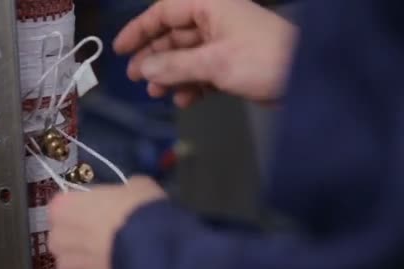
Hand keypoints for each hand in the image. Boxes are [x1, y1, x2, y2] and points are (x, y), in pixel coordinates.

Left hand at [48, 176, 166, 268]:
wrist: (154, 252)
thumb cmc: (140, 211)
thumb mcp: (137, 186)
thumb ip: (122, 191)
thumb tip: (128, 195)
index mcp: (63, 208)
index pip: (64, 207)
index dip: (84, 210)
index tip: (101, 213)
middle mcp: (57, 239)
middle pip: (65, 238)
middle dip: (82, 239)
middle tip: (109, 238)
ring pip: (76, 266)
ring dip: (91, 264)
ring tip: (118, 261)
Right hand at [113, 0, 296, 106]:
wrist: (309, 81)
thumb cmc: (262, 60)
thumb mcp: (214, 62)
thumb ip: (174, 66)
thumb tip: (143, 68)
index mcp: (209, 6)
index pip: (164, 12)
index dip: (139, 30)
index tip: (120, 50)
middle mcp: (214, 21)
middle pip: (173, 36)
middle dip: (154, 58)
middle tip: (137, 77)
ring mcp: (224, 43)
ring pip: (186, 56)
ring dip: (170, 74)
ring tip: (157, 92)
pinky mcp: (232, 64)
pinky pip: (202, 71)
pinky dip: (191, 84)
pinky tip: (184, 100)